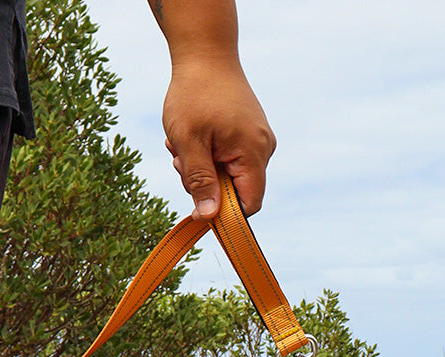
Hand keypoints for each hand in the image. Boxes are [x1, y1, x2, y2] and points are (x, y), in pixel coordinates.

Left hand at [150, 0, 275, 219]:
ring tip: (184, 144)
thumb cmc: (194, 93)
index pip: (249, 205)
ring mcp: (257, 140)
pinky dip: (206, 155)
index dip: (224, 215)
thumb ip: (199, 181)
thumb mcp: (188, 141)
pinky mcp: (248, 134)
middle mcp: (263, 148)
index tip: (197, 207)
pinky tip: (194, 137)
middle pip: (235, 192)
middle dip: (205, 185)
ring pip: (227, 176)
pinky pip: (228, 159)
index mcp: (253, 152)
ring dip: (201, 168)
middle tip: (182, 161)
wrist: (205, 53)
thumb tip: (209, 216)